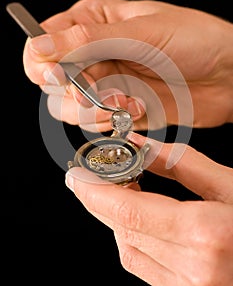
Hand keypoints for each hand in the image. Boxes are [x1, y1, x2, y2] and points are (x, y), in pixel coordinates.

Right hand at [23, 0, 232, 130]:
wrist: (226, 75)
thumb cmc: (193, 39)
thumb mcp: (140, 32)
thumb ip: (87, 40)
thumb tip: (37, 47)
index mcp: (92, 22)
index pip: (42, 44)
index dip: (42, 64)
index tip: (59, 76)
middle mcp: (93, 53)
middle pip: (52, 82)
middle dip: (73, 92)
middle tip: (96, 92)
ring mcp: (105, 83)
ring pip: (70, 108)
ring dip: (93, 111)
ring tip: (125, 101)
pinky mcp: (118, 108)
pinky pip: (96, 123)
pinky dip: (112, 121)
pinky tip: (138, 108)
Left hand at [65, 132, 232, 284]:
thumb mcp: (231, 184)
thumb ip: (180, 163)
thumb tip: (138, 144)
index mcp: (207, 234)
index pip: (129, 212)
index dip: (95, 193)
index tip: (76, 176)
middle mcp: (195, 270)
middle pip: (123, 231)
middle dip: (101, 202)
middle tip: (91, 179)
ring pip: (128, 252)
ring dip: (117, 221)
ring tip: (122, 194)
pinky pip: (144, 268)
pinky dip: (133, 241)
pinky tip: (141, 222)